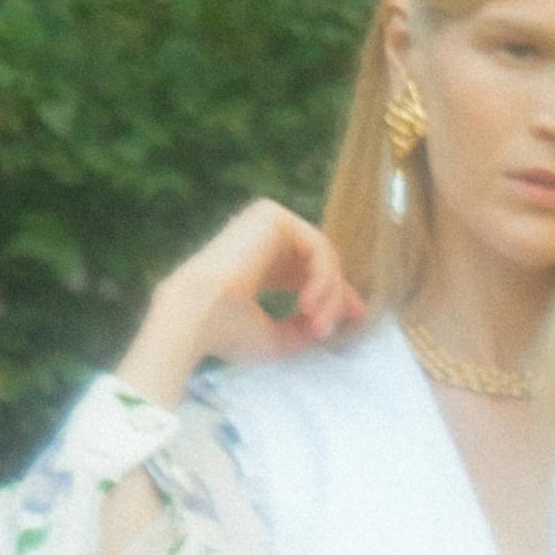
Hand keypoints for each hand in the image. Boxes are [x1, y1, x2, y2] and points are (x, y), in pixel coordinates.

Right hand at [122, 198, 361, 400]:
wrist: (198, 315)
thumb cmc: (226, 332)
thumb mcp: (275, 338)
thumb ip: (302, 330)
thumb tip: (325, 325)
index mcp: (257, 265)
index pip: (306, 272)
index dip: (335, 293)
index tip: (357, 316)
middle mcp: (261, 240)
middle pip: (319, 261)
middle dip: (339, 293)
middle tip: (349, 321)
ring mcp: (264, 223)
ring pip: (322, 255)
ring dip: (330, 292)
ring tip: (320, 324)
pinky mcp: (271, 215)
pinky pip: (317, 246)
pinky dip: (323, 276)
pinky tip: (309, 302)